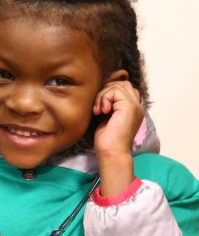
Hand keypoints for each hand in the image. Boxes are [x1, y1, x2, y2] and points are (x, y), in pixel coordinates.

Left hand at [92, 80, 143, 195]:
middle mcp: (136, 106)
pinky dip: (103, 99)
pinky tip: (101, 111)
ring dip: (102, 95)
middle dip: (106, 90)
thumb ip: (108, 105)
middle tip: (98, 107)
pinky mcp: (129, 106)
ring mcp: (135, 106)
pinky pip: (114, 91)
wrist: (111, 152)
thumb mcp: (106, 117)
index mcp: (132, 109)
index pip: (123, 88)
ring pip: (117, 85)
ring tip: (98, 110)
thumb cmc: (106, 140)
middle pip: (122, 83)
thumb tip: (99, 92)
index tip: (99, 106)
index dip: (109, 92)